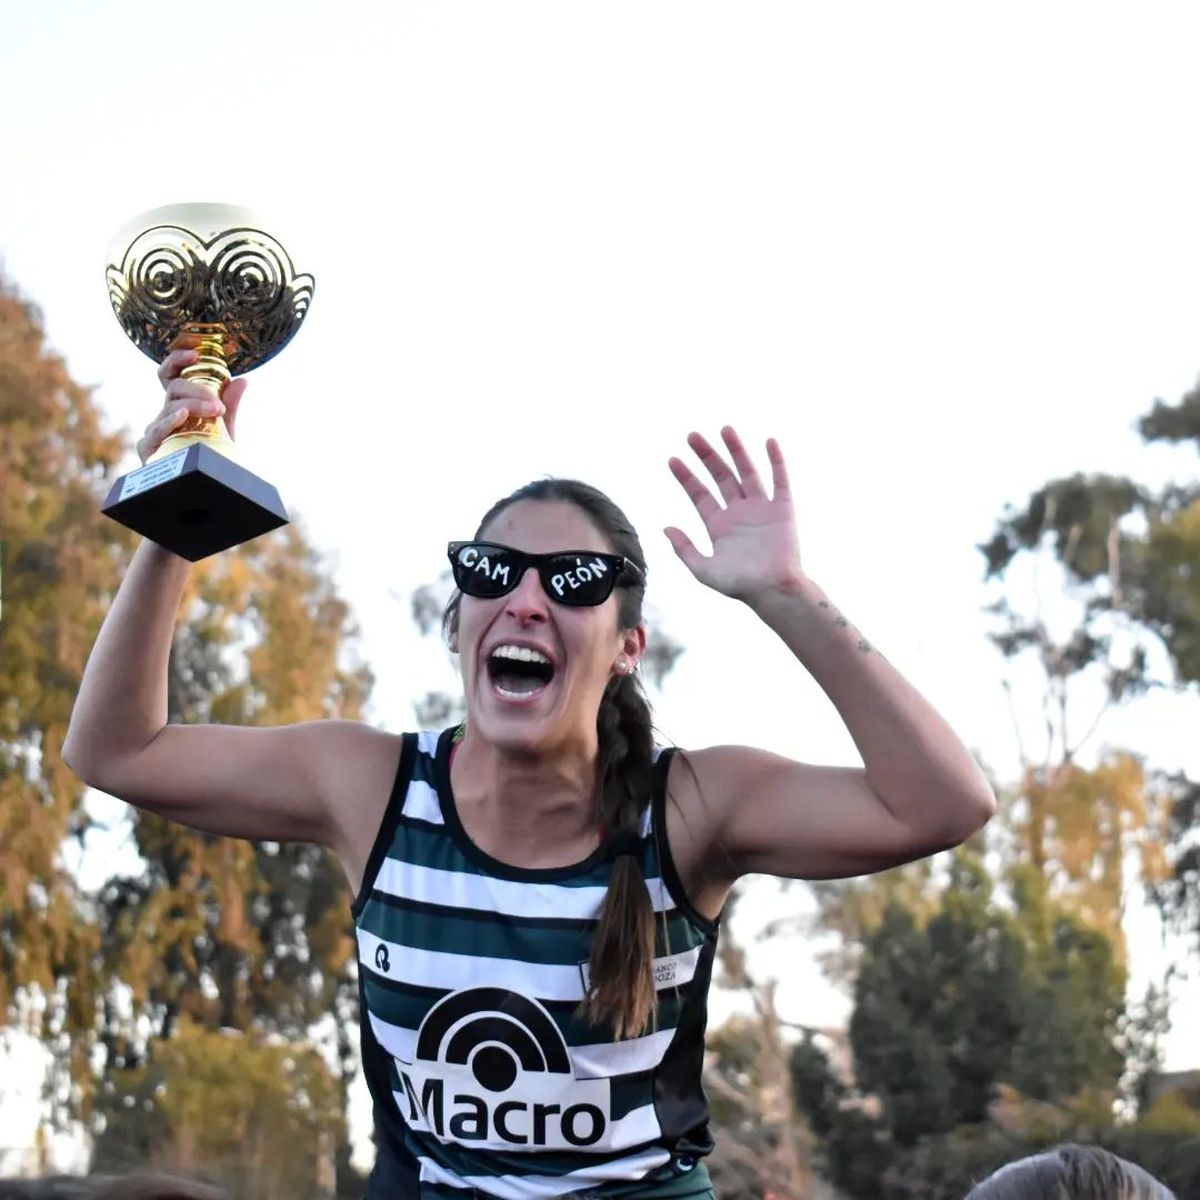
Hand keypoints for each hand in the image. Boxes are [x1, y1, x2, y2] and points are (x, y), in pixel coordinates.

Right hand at [135, 349, 247, 465]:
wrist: (203, 486)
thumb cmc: (209, 455)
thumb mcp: (224, 428)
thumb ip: (230, 405)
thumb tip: (242, 380)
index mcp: (179, 404)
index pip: (171, 375)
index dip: (177, 360)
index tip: (194, 354)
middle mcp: (165, 413)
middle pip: (173, 389)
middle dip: (197, 389)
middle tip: (219, 402)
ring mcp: (155, 429)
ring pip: (169, 408)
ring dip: (194, 405)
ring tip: (215, 410)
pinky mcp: (148, 447)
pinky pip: (157, 431)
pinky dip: (170, 421)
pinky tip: (182, 414)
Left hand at [665, 426, 803, 601]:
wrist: (772, 591)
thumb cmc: (740, 585)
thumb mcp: (703, 570)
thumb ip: (684, 549)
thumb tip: (665, 528)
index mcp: (718, 525)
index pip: (699, 494)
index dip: (686, 476)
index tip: (672, 459)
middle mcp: (738, 512)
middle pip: (720, 477)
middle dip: (706, 456)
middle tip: (692, 436)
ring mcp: (760, 509)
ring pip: (746, 472)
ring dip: (736, 451)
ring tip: (725, 429)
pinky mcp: (782, 510)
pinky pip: (780, 480)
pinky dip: (776, 461)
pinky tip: (768, 442)